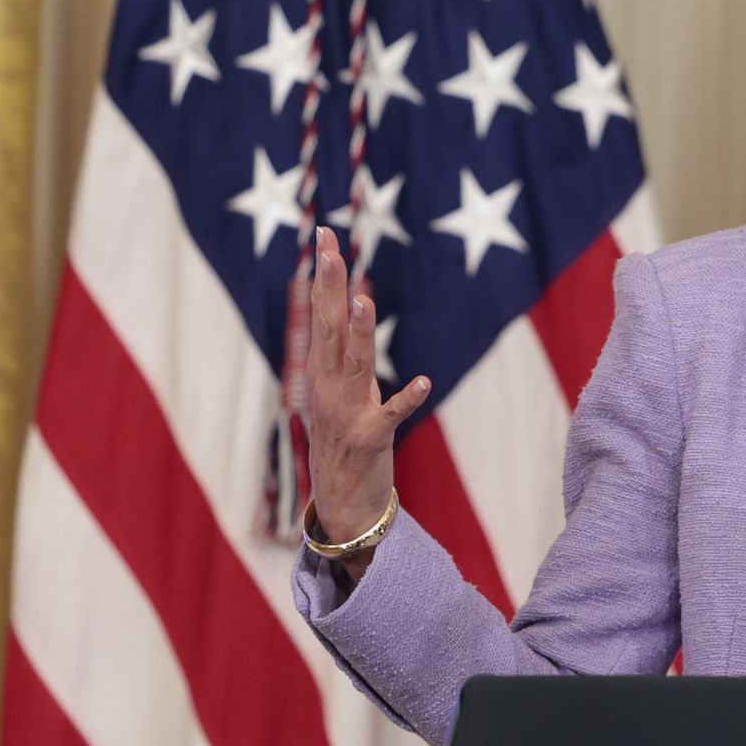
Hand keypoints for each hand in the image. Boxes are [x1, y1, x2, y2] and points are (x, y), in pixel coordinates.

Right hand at [307, 227, 430, 574]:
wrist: (344, 506)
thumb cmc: (346, 445)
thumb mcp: (341, 393)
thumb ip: (344, 353)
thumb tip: (346, 308)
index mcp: (324, 375)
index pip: (321, 317)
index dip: (323, 279)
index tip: (325, 239)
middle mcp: (329, 389)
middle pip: (329, 330)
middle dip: (330, 289)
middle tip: (329, 249)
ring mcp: (347, 414)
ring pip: (354, 366)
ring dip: (358, 334)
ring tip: (362, 298)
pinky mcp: (370, 440)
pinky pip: (390, 416)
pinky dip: (406, 399)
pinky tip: (423, 382)